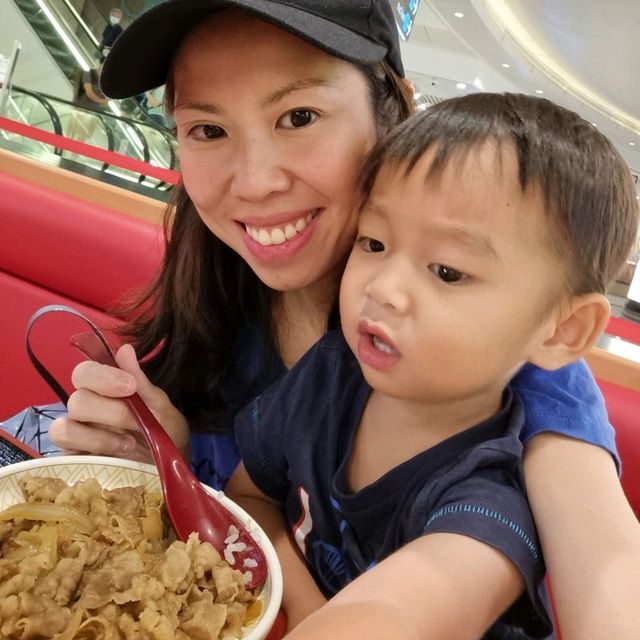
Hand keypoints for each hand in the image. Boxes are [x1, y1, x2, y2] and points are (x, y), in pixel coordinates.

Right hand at [49, 344, 189, 462]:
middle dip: (112, 411)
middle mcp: (87, 408)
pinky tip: (118, 454)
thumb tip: (125, 349)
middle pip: (77, 399)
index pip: (85, 372)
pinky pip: (66, 451)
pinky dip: (93, 449)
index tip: (130, 387)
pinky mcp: (74, 459)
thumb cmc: (165, 432)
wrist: (171, 467)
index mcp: (106, 390)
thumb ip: (141, 382)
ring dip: (100, 436)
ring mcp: (78, 434)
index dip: (103, 377)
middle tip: (139, 422)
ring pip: (65, 426)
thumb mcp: (160, 407)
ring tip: (129, 444)